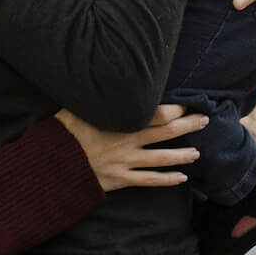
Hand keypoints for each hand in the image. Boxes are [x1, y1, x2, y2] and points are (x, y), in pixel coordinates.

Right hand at [54, 104, 205, 191]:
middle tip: (204, 119)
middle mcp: (128, 141)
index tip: (186, 103)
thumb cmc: (62, 132)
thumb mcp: (75, 106)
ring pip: (161, 158)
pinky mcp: (120, 179)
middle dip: (187, 125)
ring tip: (197, 153)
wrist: (51, 164)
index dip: (174, 109)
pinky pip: (148, 180)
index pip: (156, 113)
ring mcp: (126, 162)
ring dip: (182, 155)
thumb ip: (93, 94)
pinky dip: (166, 179)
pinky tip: (182, 178)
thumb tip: (100, 74)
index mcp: (120, 121)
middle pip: (166, 132)